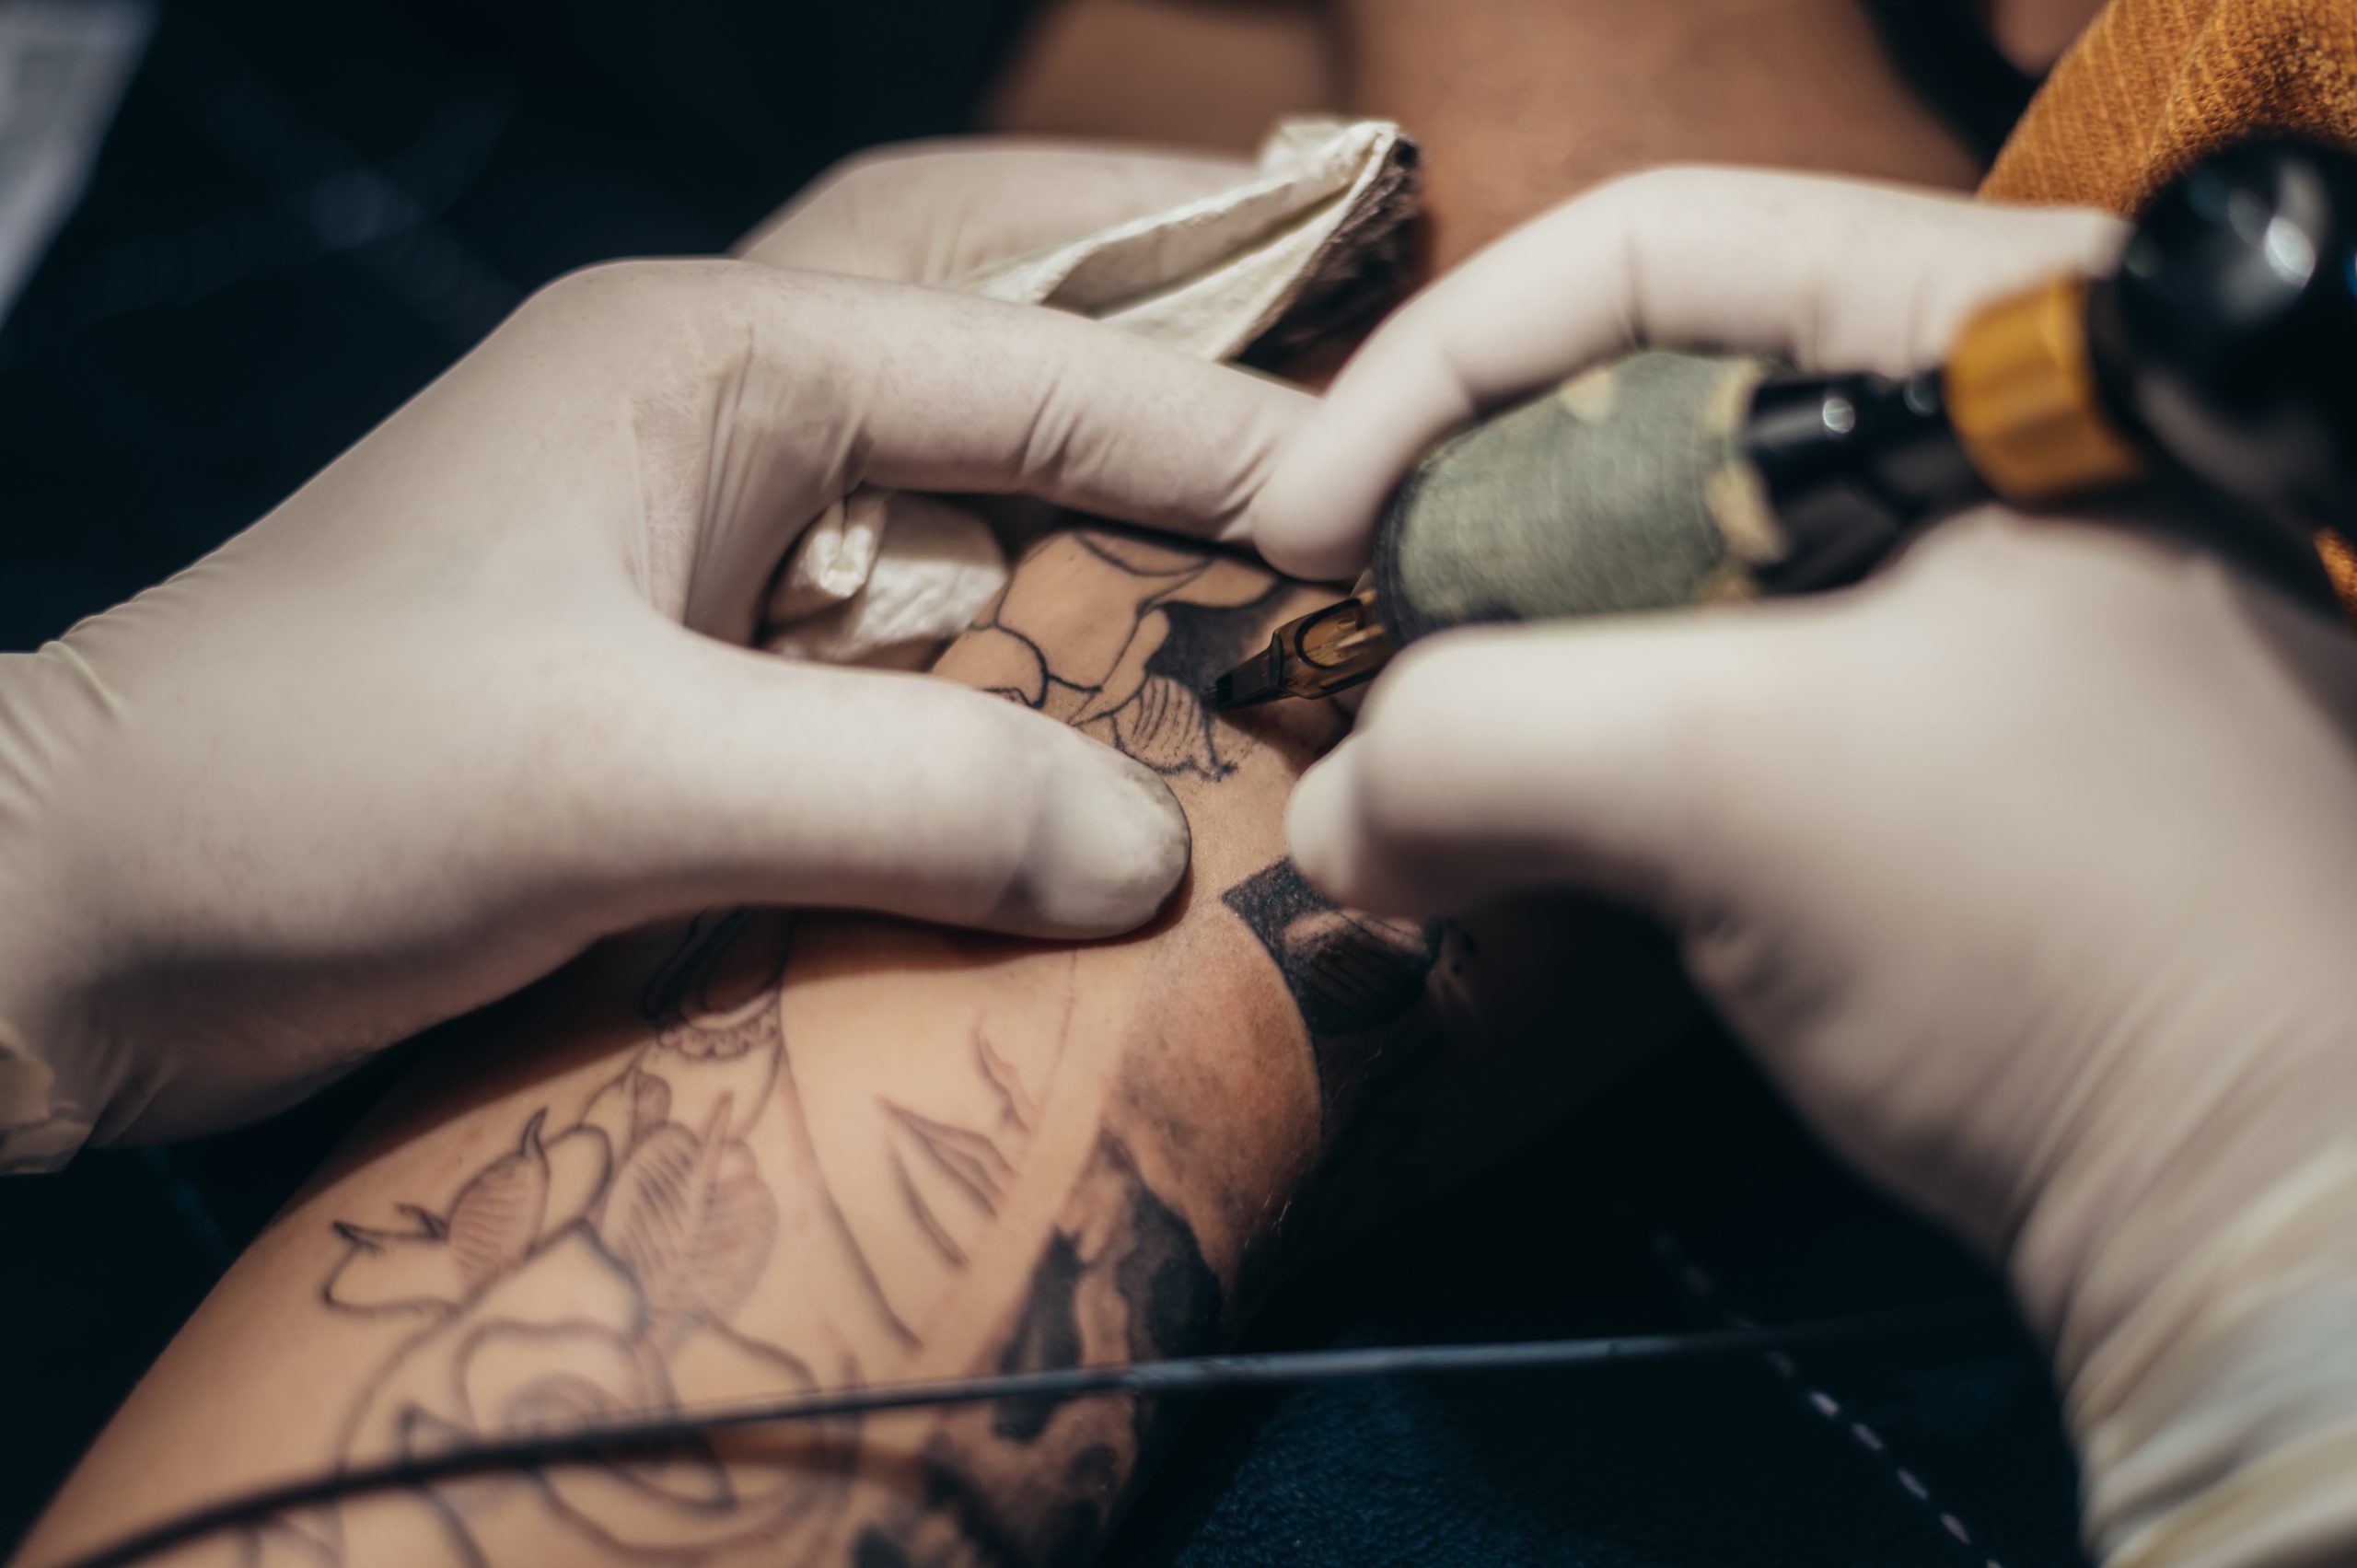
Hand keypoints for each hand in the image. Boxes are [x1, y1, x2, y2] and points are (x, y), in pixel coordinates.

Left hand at [0, 257, 1305, 1164]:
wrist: (87, 913)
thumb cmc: (310, 789)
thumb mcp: (619, 778)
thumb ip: (907, 798)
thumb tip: (1153, 855)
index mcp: (709, 357)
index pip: (1031, 365)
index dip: (1222, 433)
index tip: (1381, 510)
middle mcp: (717, 417)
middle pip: (1006, 358)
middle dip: (1178, 387)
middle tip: (1352, 447)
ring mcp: (698, 543)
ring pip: (960, 499)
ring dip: (1102, 533)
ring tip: (1260, 580)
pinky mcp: (682, 669)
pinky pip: (901, 640)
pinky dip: (1011, 664)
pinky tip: (1094, 733)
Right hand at [1259, 169, 2356, 1563]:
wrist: (2266, 1196)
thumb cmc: (2079, 939)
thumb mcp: (1738, 792)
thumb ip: (1481, 745)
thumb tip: (1335, 812)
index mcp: (1990, 346)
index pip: (1651, 254)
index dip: (1437, 371)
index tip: (1308, 530)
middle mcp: (1968, 439)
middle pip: (1626, 416)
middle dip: (1455, 553)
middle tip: (1352, 672)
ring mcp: (1943, 593)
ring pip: (1642, 574)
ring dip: (1499, 685)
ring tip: (1408, 801)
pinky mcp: (1910, 734)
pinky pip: (1688, 701)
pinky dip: (1573, 773)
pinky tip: (1497, 867)